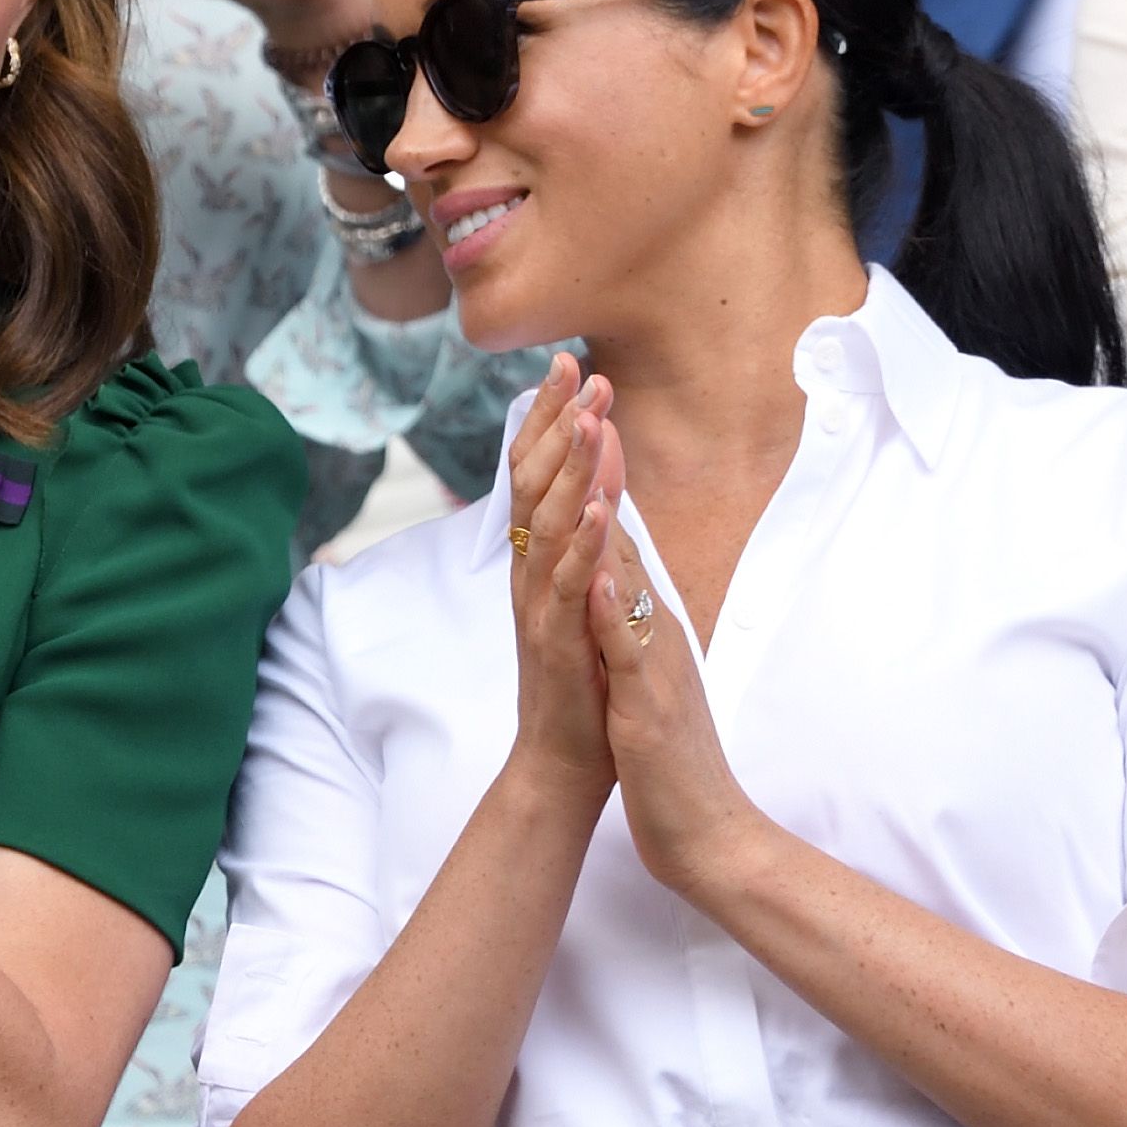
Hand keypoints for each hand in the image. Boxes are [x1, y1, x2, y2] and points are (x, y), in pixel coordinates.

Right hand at [503, 354, 624, 800]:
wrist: (564, 763)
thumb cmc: (581, 683)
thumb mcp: (585, 601)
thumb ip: (585, 548)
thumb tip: (594, 492)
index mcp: (540, 561)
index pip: (539, 475)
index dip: (552, 418)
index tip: (570, 365)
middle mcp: (531, 574)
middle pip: (534, 482)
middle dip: (556, 421)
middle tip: (573, 363)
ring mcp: (539, 606)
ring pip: (548, 522)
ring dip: (569, 467)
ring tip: (587, 415)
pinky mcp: (555, 642)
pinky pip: (568, 584)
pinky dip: (580, 542)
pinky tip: (594, 506)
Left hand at [579, 420, 761, 905]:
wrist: (705, 833)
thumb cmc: (667, 756)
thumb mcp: (643, 673)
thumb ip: (632, 622)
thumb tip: (615, 573)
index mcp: (646, 623)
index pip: (619, 533)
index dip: (599, 473)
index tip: (582, 407)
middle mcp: (655, 630)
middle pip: (626, 533)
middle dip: (605, 465)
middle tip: (590, 391)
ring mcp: (657, 663)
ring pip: (632, 578)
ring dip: (612, 514)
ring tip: (596, 453)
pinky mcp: (651, 706)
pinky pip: (632, 652)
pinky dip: (617, 611)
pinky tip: (602, 572)